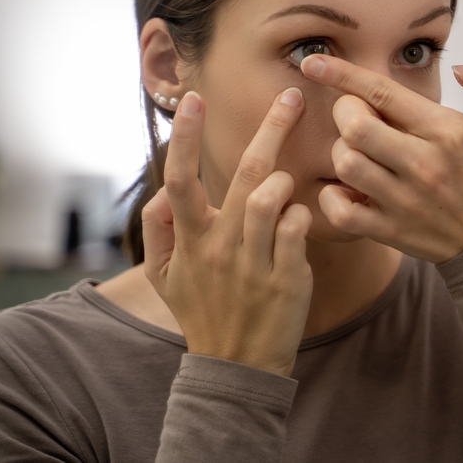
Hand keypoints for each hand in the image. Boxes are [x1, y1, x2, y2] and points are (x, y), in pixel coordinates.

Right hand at [142, 89, 313, 376]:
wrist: (236, 366)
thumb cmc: (204, 312)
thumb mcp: (166, 278)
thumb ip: (160, 230)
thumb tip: (163, 193)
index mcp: (190, 240)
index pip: (180, 179)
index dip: (187, 137)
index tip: (194, 99)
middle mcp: (220, 246)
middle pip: (244, 175)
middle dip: (270, 129)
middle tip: (291, 98)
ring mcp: (254, 262)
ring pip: (269, 200)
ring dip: (284, 180)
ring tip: (286, 180)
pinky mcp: (286, 278)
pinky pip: (298, 230)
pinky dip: (302, 214)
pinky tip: (301, 217)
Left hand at [299, 55, 462, 263]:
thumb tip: (462, 69)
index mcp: (448, 132)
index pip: (383, 94)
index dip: (342, 74)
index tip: (315, 62)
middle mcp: (423, 165)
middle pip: (354, 127)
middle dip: (343, 110)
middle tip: (355, 112)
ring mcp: (404, 201)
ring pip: (344, 164)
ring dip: (341, 150)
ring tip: (357, 148)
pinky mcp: (390, 230)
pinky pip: (339, 210)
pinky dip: (331, 196)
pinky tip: (347, 186)